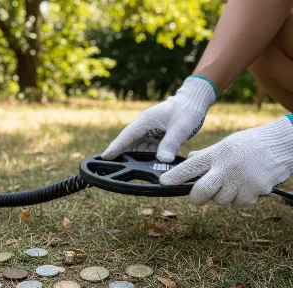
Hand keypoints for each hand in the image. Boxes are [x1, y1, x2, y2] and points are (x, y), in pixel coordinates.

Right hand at [102, 76, 216, 161]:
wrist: (194, 102)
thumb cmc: (187, 110)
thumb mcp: (181, 127)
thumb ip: (170, 143)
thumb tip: (162, 160)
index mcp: (145, 121)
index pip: (127, 136)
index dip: (115, 147)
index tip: (104, 157)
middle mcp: (144, 127)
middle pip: (128, 144)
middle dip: (120, 155)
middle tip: (110, 169)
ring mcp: (149, 132)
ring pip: (137, 148)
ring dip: (134, 159)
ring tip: (126, 172)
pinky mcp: (156, 137)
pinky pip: (147, 150)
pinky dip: (145, 158)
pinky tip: (145, 167)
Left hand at [160, 116, 292, 205]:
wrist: (283, 144)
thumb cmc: (250, 144)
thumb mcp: (226, 144)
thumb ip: (206, 155)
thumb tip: (188, 159)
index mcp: (217, 154)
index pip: (190, 167)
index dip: (175, 176)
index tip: (164, 182)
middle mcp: (226, 168)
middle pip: (201, 193)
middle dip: (196, 198)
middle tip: (198, 197)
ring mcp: (241, 181)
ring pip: (221, 201)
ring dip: (224, 196)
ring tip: (236, 180)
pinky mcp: (254, 191)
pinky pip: (239, 203)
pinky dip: (241, 197)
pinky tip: (249, 184)